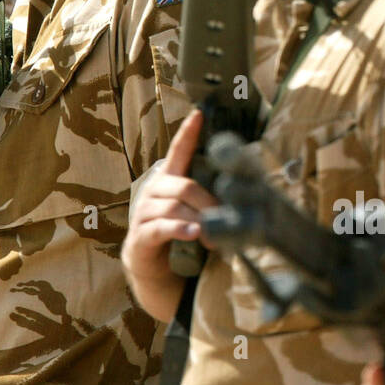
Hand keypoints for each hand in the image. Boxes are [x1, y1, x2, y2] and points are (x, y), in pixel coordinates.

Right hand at [122, 110, 216, 321]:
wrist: (153, 270)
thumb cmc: (179, 237)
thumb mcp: (194, 214)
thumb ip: (208, 201)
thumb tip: (244, 195)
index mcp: (168, 182)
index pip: (177, 152)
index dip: (187, 133)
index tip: (199, 113)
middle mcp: (153, 193)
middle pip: (183, 185)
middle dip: (208, 201)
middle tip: (226, 218)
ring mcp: (144, 214)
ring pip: (174, 207)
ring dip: (199, 220)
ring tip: (214, 235)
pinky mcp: (140, 237)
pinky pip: (161, 228)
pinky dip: (180, 229)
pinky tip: (194, 233)